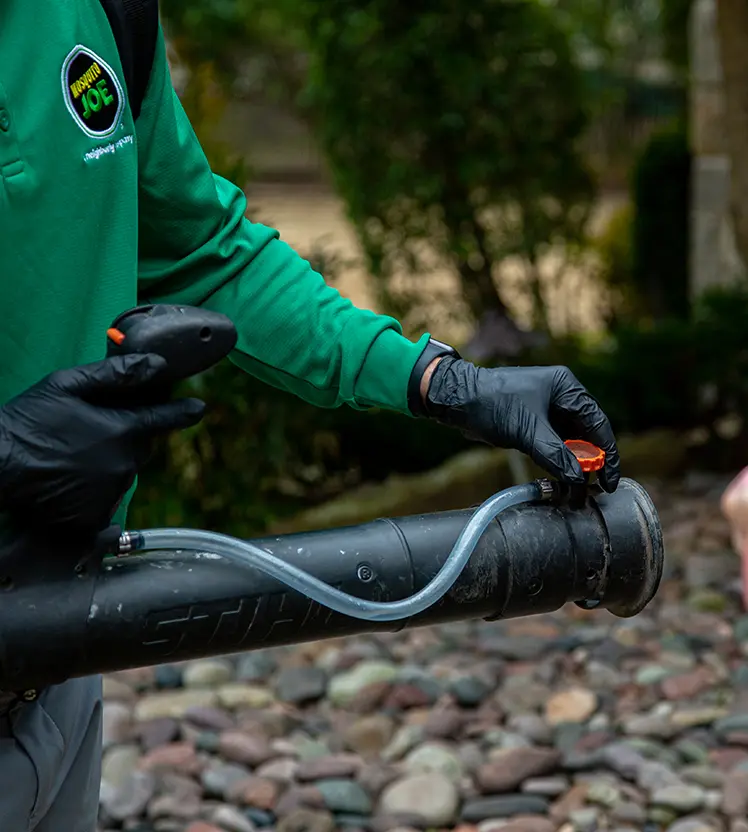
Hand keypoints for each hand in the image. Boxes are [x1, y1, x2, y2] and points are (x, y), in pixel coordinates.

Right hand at [0, 353, 204, 533]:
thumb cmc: (27, 421)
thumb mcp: (68, 385)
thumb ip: (119, 375)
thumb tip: (158, 365)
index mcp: (121, 431)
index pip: (163, 419)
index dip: (182, 412)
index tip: (198, 408)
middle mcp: (123, 465)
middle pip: (139, 448)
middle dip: (125, 437)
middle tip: (90, 433)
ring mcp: (110, 493)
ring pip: (122, 474)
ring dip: (108, 464)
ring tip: (71, 457)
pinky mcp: (94, 517)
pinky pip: (104, 501)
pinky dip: (93, 491)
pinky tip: (69, 480)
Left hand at [421, 357, 619, 491]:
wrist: (456, 400)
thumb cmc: (491, 403)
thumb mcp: (527, 431)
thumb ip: (555, 455)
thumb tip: (578, 480)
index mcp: (566, 387)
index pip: (598, 423)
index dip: (607, 454)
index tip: (609, 481)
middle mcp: (560, 396)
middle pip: (586, 434)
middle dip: (589, 463)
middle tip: (591, 491)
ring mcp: (546, 409)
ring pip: (569, 443)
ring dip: (572, 466)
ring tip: (575, 491)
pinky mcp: (532, 423)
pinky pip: (552, 445)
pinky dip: (557, 462)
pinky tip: (559, 480)